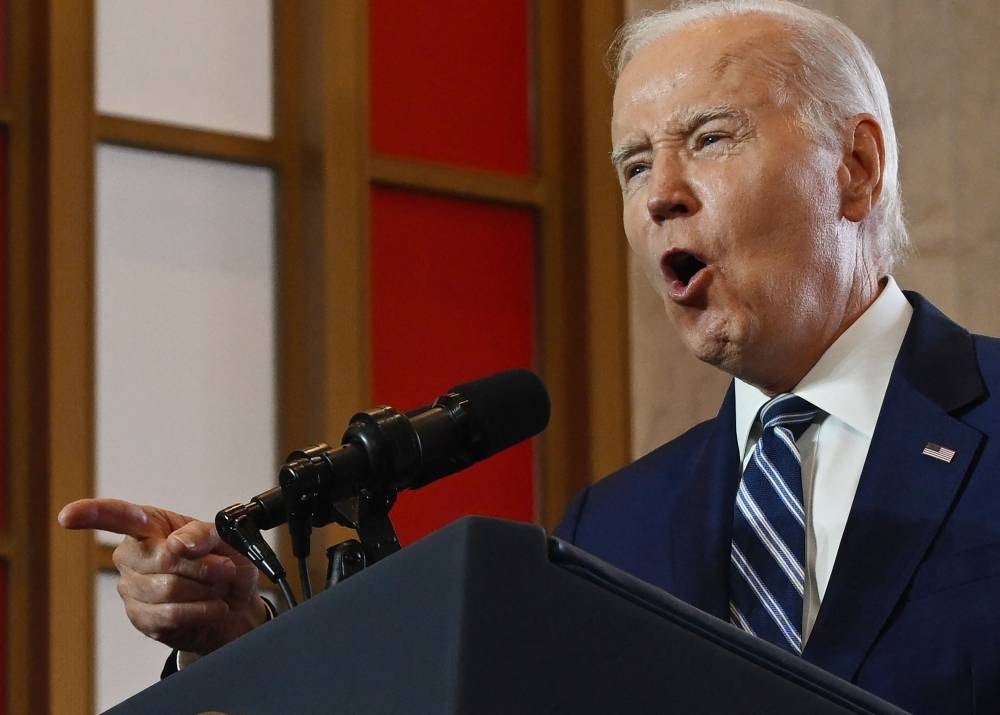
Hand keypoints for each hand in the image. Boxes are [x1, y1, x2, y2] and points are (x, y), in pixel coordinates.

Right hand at [58, 498, 268, 654]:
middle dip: (202, 566)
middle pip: (161, 560)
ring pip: (168, 590)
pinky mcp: (142, 619)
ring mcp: (133, 589)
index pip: (116, 515)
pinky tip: (214, 607)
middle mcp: (133, 556)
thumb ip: (202, 534)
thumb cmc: (225, 563)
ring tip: (219, 588)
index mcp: (148, 525)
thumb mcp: (224, 539)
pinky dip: (201, 610)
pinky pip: (170, 615)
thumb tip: (177, 543)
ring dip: (205, 590)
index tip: (67, 517)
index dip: (91, 514)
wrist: (236, 604)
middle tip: (224, 569)